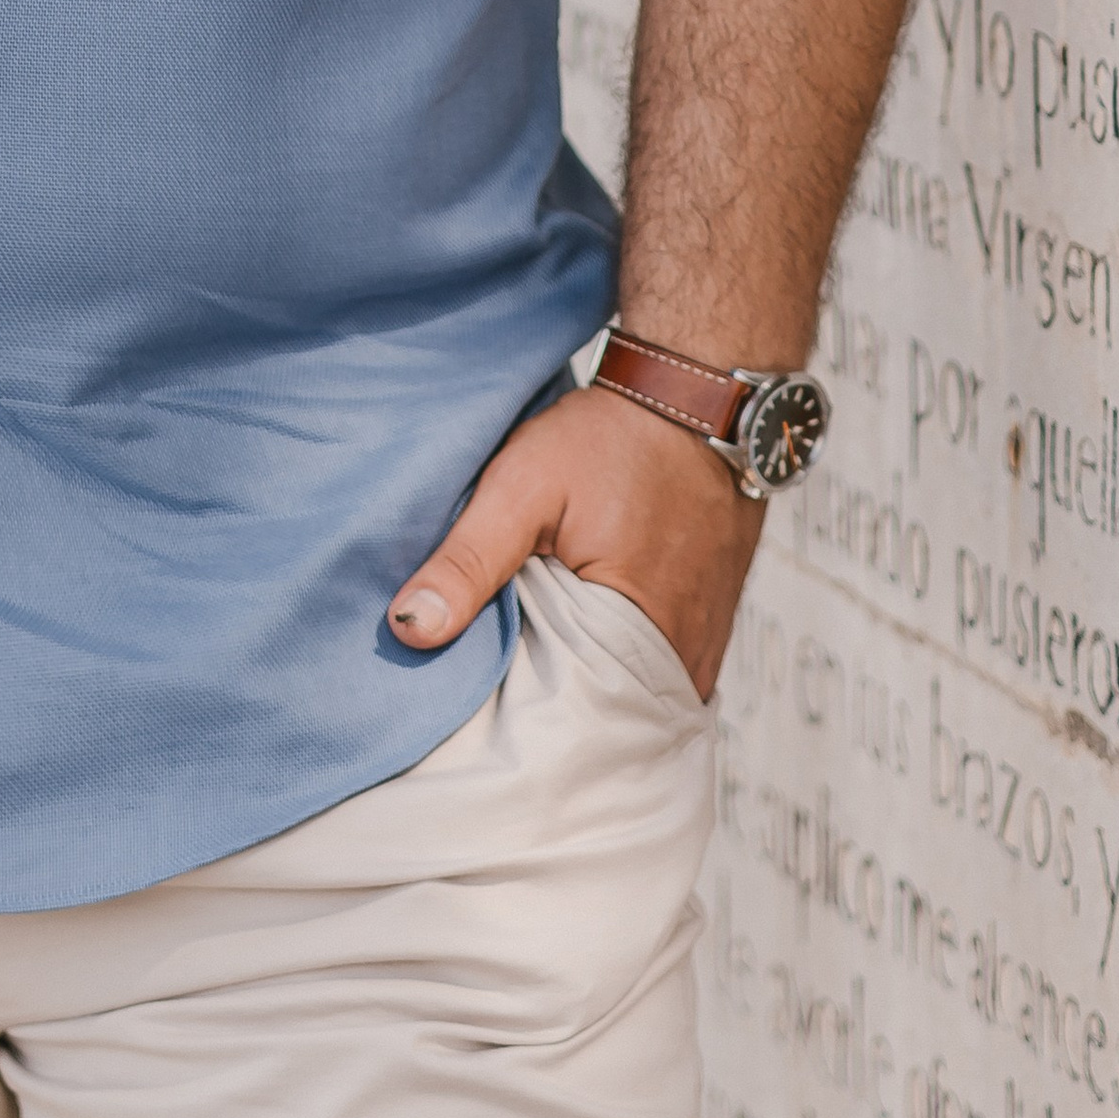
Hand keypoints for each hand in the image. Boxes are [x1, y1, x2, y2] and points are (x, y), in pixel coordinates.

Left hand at [387, 380, 763, 700]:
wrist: (693, 399)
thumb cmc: (608, 440)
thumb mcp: (523, 487)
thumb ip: (467, 562)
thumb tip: (409, 630)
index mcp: (639, 638)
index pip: (566, 718)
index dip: (516, 715)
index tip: (471, 714)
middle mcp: (683, 661)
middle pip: (601, 713)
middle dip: (552, 710)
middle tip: (496, 696)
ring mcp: (702, 648)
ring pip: (629, 694)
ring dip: (587, 685)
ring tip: (533, 672)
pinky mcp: (710, 628)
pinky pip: (656, 672)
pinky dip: (619, 666)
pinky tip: (580, 645)